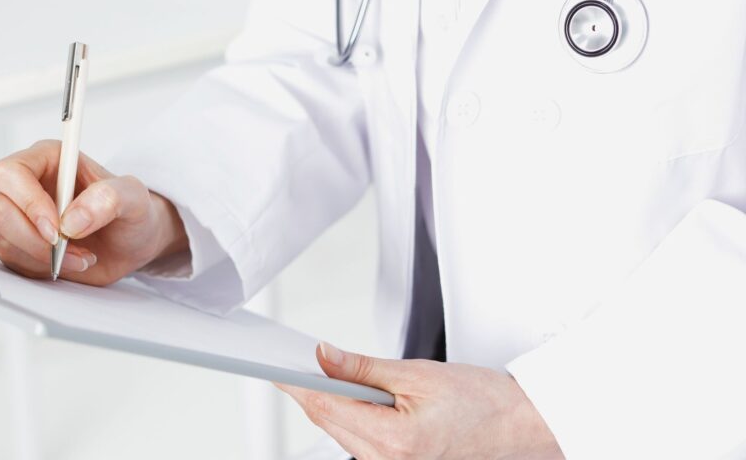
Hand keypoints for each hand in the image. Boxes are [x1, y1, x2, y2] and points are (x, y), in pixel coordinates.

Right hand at [0, 140, 187, 284]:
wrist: (133, 243)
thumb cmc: (131, 211)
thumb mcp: (134, 197)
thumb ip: (109, 198)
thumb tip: (72, 220)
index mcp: (48, 159)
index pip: (11, 173)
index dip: (27, 202)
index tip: (57, 228)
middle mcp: (27, 185)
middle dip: (33, 236)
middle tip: (66, 246)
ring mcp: (20, 217)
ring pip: (2, 239)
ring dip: (43, 256)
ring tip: (81, 255)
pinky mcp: (20, 245)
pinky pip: (13, 261)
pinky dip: (42, 269)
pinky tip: (70, 263)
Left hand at [277, 343, 561, 459]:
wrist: (525, 428)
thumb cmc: (485, 403)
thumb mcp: (419, 374)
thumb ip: (363, 368)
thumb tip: (324, 356)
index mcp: (393, 441)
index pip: (324, 407)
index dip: (295, 382)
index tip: (275, 366)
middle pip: (328, 422)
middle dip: (310, 390)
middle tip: (297, 359)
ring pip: (341, 435)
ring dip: (330, 405)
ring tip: (327, 374)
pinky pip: (359, 444)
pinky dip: (350, 419)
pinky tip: (351, 400)